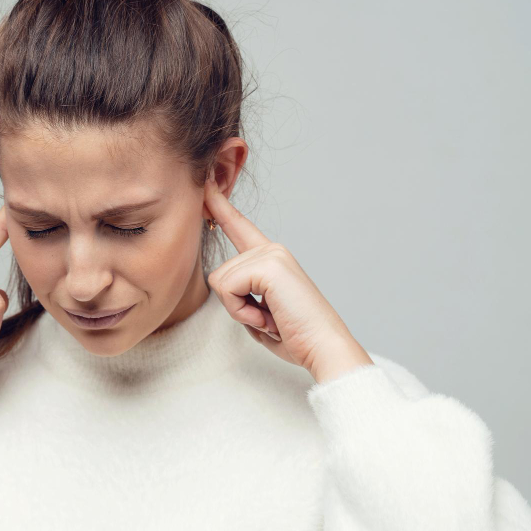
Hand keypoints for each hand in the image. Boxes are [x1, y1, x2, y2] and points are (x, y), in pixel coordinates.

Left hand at [202, 178, 373, 383]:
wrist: (324, 348)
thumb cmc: (296, 337)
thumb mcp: (260, 312)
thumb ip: (241, 295)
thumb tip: (222, 284)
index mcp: (270, 258)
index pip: (239, 226)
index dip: (219, 206)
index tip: (206, 183)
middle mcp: (271, 250)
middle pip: (217, 274)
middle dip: (235, 306)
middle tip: (268, 318)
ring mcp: (270, 255)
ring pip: (220, 282)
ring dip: (239, 310)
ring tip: (271, 318)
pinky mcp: (268, 266)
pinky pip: (227, 290)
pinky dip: (242, 312)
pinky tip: (268, 318)